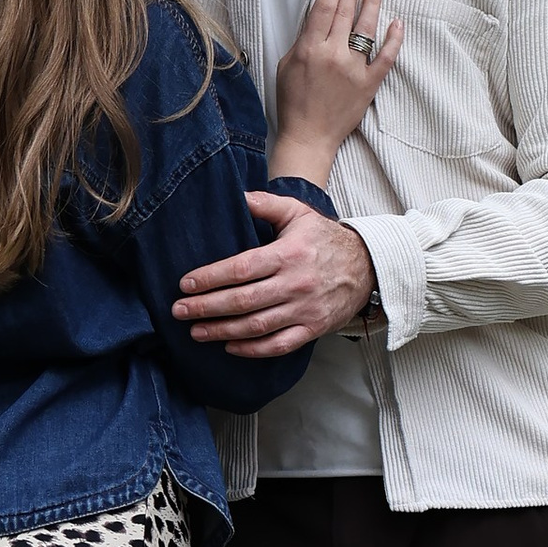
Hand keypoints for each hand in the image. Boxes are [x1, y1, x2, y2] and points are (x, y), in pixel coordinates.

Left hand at [174, 193, 376, 357]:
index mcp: (288, 254)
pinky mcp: (312, 329)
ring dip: (222, 331)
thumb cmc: (325, 238)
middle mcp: (295, 284)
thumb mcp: (299, 213)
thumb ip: (267, 204)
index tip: (185, 284)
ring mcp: (304, 310)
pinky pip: (279, 345)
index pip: (241, 269)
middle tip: (179, 311)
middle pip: (243, 301)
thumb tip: (237, 196)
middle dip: (206, 307)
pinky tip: (229, 346)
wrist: (368, 266)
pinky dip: (252, 350)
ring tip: (196, 331)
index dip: (210, 278)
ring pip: (257, 326)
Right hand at [270, 0, 401, 172]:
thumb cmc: (294, 103)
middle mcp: (333, 55)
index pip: (324, 9)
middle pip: (345, 13)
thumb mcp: (286, 66)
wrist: (309, 136)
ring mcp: (353, 69)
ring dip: (371, 4)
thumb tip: (317, 18)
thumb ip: (302, 41)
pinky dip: (393, 39)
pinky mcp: (369, 84)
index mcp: (309, 49)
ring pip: (366, 28)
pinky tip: (397, 23)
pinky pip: (386, 57)